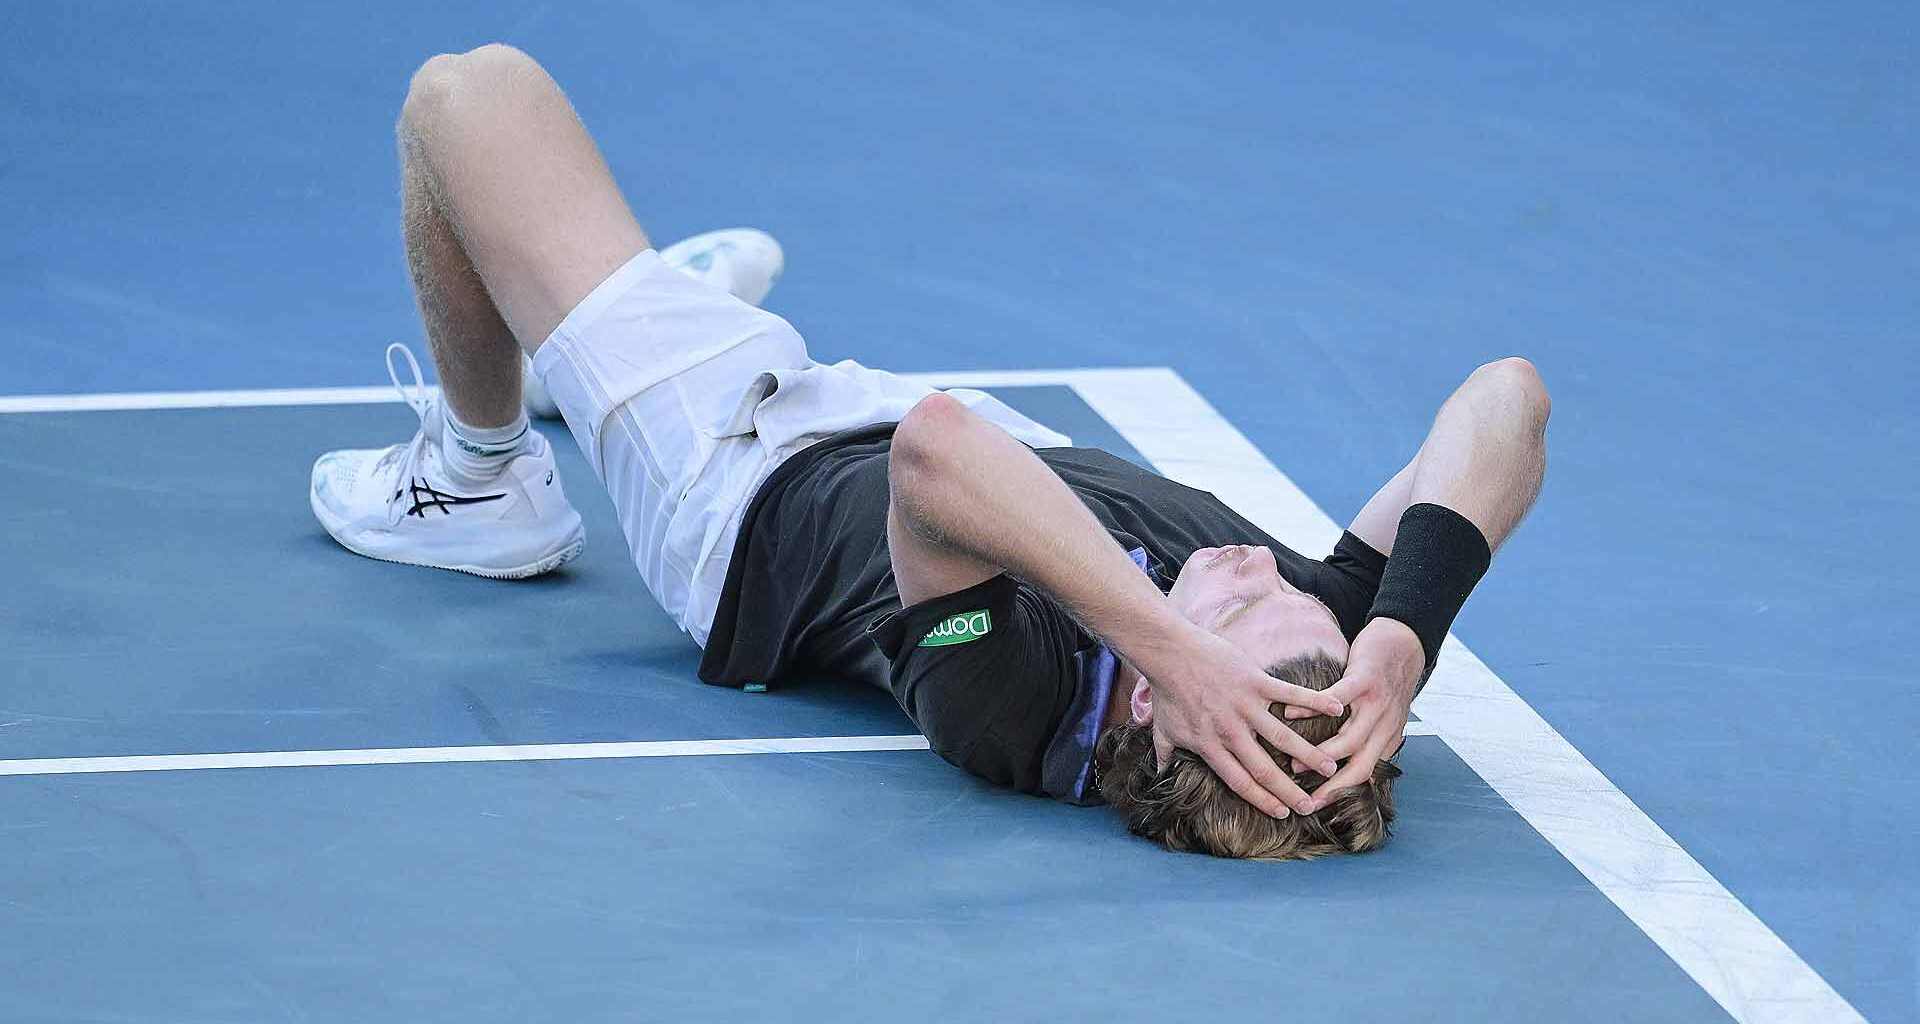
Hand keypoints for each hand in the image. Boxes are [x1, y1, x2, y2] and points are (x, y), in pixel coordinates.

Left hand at [1139, 624, 1344, 818]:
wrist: (1170, 653)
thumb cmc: (1167, 692)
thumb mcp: (1163, 731)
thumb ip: (1165, 757)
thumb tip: (1162, 778)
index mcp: (1209, 747)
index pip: (1240, 782)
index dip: (1263, 801)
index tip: (1283, 815)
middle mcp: (1230, 732)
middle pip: (1265, 769)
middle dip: (1290, 791)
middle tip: (1311, 806)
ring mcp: (1244, 706)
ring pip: (1283, 737)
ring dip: (1309, 754)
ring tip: (1330, 768)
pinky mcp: (1254, 681)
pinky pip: (1289, 694)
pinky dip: (1314, 701)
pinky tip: (1337, 710)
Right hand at [1288, 616, 1423, 804]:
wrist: (1407, 643)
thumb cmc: (1389, 681)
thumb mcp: (1388, 716)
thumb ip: (1374, 740)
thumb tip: (1355, 768)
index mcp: (1388, 737)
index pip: (1367, 774)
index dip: (1342, 793)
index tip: (1317, 805)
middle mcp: (1386, 726)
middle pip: (1360, 766)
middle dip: (1332, 788)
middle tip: (1306, 801)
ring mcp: (1376, 703)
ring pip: (1350, 740)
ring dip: (1320, 756)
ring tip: (1294, 766)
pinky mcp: (1365, 679)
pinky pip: (1336, 699)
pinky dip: (1312, 709)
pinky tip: (1291, 714)